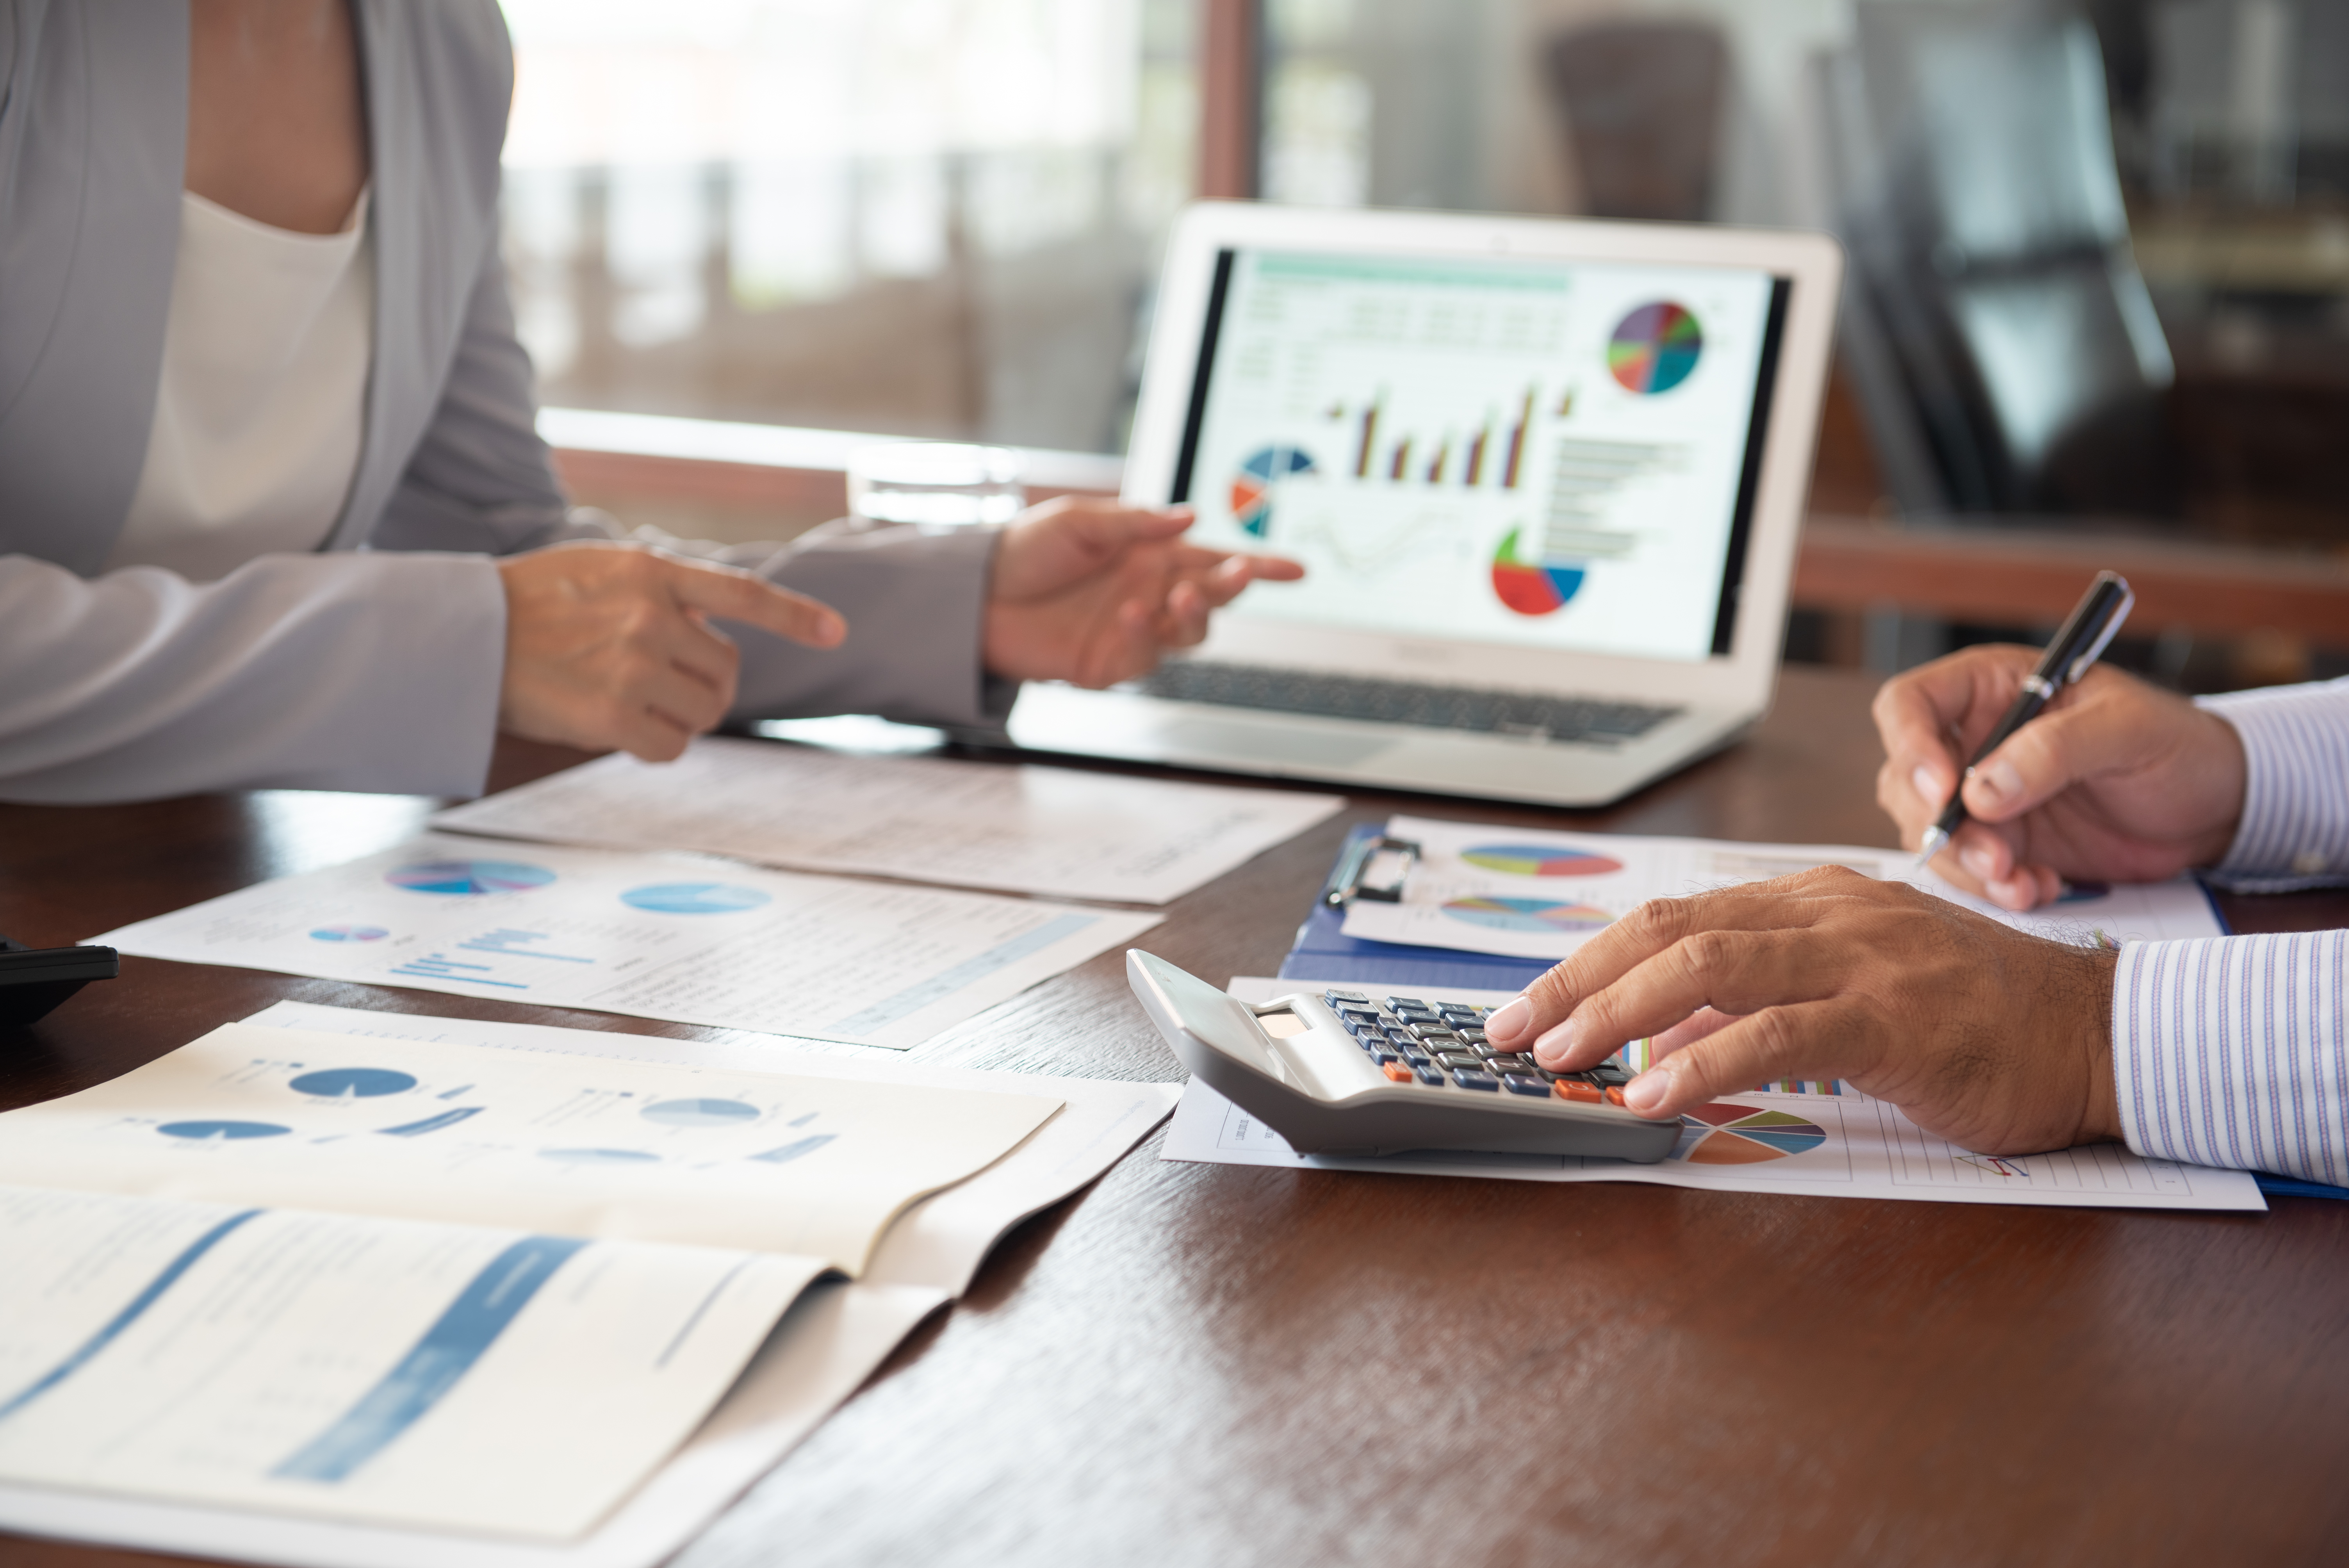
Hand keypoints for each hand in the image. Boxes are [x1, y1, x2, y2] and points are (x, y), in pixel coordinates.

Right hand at [497, 541, 845, 760]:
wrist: (465, 636)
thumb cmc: (532, 605)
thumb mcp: (600, 570)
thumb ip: (660, 590)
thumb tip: (713, 629)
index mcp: (651, 572)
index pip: (742, 593)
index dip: (795, 615)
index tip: (837, 633)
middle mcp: (650, 616)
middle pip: (726, 671)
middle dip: (705, 683)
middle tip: (659, 681)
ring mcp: (632, 665)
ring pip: (704, 711)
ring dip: (680, 714)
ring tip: (631, 698)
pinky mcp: (611, 714)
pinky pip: (671, 746)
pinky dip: (656, 744)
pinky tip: (618, 726)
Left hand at [981, 497, 1303, 686]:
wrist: (975, 597)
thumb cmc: (1024, 551)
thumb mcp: (1079, 521)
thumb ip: (1137, 524)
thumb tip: (1189, 518)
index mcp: (1150, 555)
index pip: (1215, 561)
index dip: (1258, 566)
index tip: (1297, 569)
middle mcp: (1150, 594)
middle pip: (1212, 599)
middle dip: (1231, 588)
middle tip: (1238, 576)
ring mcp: (1133, 632)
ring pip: (1189, 634)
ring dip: (1192, 616)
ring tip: (1176, 598)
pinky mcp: (1109, 665)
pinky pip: (1144, 658)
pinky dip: (1143, 637)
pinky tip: (1128, 617)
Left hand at [1479, 869, 2121, 1155]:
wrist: (2095, 1031)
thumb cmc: (1974, 1016)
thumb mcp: (1853, 983)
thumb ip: (1765, 992)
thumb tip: (1665, 1027)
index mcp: (1809, 899)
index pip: (1671, 918)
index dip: (1588, 960)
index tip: (1530, 1005)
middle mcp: (1825, 913)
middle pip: (1669, 933)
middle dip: (1577, 982)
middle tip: (1514, 1032)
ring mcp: (1860, 961)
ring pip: (1708, 970)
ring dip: (1617, 1016)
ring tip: (1561, 1059)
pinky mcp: (1893, 1020)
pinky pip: (1777, 1032)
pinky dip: (1703, 1061)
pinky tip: (1652, 1092)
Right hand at [1874, 645, 2245, 909]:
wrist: (2215, 807)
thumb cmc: (2177, 744)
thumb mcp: (2127, 730)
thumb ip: (2055, 749)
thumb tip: (1982, 788)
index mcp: (1991, 689)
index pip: (1909, 705)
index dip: (1910, 745)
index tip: (1944, 791)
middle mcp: (1973, 740)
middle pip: (1907, 780)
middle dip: (1942, 827)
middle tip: (1994, 859)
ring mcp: (1984, 796)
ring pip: (1931, 833)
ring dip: (1967, 867)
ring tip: (2022, 883)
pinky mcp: (2004, 842)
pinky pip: (1968, 871)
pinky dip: (1995, 889)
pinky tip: (2039, 889)